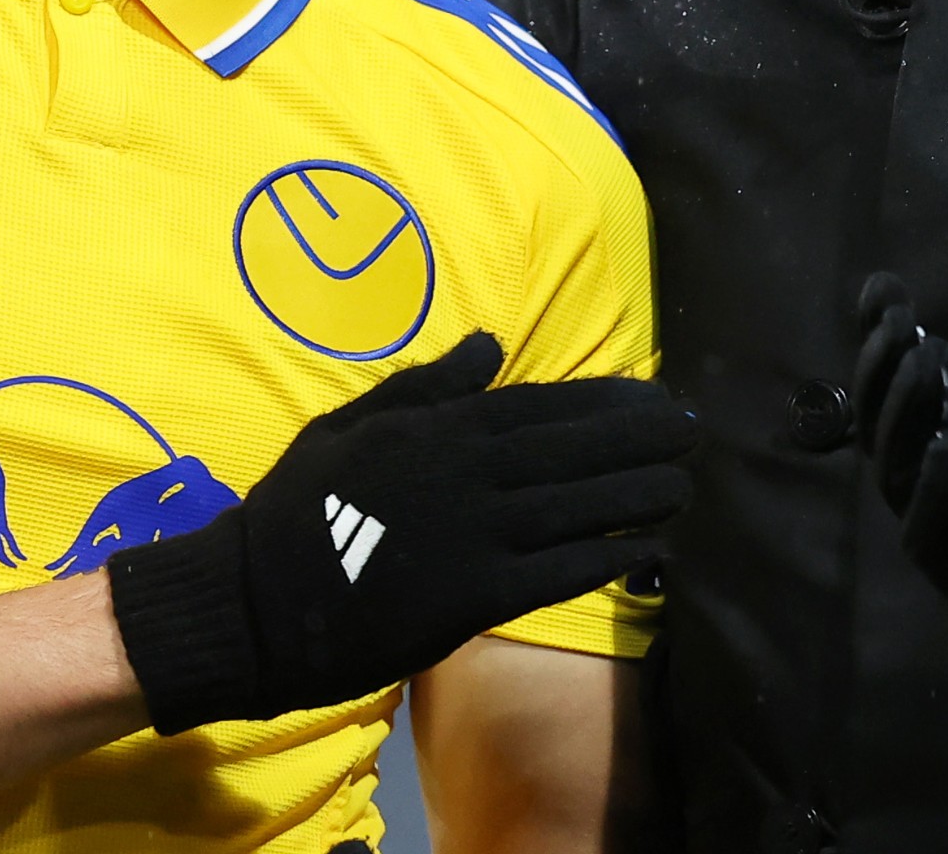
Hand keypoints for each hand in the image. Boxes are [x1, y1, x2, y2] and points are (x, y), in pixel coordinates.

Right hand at [105, 332, 691, 732]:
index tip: (654, 396)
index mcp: (438, 430)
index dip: (606, 402)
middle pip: (573, 451)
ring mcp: (473, 535)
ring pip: (576, 507)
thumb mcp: (351, 426)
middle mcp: (466, 475)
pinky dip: (606, 558)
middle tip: (694, 432)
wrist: (252, 600)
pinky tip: (648, 550)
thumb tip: (490, 347)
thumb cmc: (298, 509)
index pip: (541, 406)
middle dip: (639, 440)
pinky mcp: (473, 596)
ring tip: (687, 483)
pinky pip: (556, 573)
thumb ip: (426, 388)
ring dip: (638, 494)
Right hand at [854, 272, 947, 513]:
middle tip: (900, 319)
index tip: (885, 287)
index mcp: (941, 443)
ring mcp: (930, 525)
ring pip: (893, 469)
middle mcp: (924, 481)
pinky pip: (924, 535)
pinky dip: (932, 491)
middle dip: (882, 366)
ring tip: (922, 364)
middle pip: (882, 421)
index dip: (883, 336)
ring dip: (901, 412)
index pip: (894, 384)